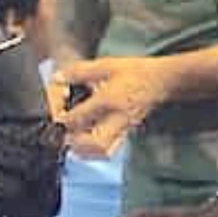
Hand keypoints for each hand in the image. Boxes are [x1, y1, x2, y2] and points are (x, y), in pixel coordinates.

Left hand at [51, 56, 179, 157]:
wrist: (161, 81)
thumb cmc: (135, 72)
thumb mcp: (106, 65)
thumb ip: (80, 72)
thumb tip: (58, 77)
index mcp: (109, 98)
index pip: (81, 116)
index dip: (64, 120)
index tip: (56, 118)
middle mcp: (117, 117)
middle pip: (96, 142)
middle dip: (76, 142)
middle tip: (65, 136)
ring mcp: (123, 127)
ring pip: (103, 150)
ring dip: (85, 150)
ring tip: (73, 142)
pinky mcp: (127, 131)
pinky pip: (110, 148)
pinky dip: (95, 150)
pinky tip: (87, 143)